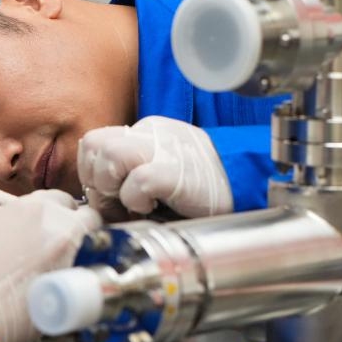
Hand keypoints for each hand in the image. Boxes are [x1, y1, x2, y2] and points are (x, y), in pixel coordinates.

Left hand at [78, 116, 232, 220]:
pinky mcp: (178, 171)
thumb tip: (95, 207)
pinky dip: (137, 199)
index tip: (107, 196)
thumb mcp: (158, 179)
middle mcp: (152, 135)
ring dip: (112, 187)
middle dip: (96, 180)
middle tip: (117, 202)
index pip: (93, 142)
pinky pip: (140, 179)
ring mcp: (165, 149)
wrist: (251, 187)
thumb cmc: (202, 192)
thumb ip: (125, 183)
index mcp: (146, 134)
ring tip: (133, 203)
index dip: (90, 172)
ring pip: (109, 154)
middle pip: (93, 143)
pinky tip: (152, 207)